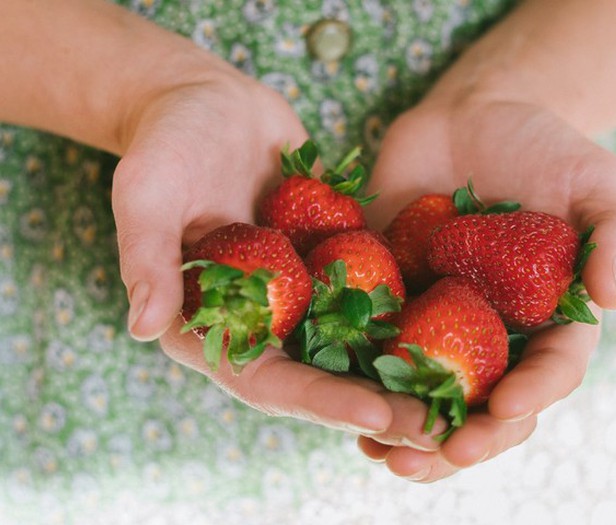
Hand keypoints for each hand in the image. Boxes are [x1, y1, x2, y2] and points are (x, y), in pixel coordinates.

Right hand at [112, 59, 446, 442]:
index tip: (377, 412)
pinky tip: (464, 322)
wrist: (204, 100)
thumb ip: (147, 258)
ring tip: (462, 391)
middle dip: (378, 401)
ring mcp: (299, 289)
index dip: (320, 400)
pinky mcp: (328, 256)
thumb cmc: (164, 143)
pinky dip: (411, 308)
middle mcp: (261, 317)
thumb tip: (143, 328)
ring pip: (355, 341)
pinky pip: (372, 286)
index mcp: (211, 322)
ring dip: (405, 368)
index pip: (265, 379)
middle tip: (438, 426)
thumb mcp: (147, 193)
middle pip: (322, 375)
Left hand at [360, 96, 615, 480]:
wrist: (474, 116)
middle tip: (430, 455)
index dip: (530, 396)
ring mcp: (438, 316)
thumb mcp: (599, 182)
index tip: (505, 408)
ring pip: (423, 389)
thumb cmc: (546, 148)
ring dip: (402, 427)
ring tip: (377, 450)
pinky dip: (357, 376)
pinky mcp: (390, 293)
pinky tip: (337, 402)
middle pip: (482, 401)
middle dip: (460, 436)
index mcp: (547, 317)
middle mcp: (492, 329)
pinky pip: (372, 342)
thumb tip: (611, 296)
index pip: (548, 371)